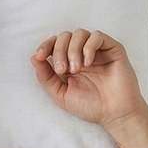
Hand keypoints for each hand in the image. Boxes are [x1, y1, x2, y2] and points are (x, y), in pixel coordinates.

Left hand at [31, 30, 147, 147]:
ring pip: (80, 33)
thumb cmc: (90, 106)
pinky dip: (88, 47)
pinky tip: (88, 63)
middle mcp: (82, 54)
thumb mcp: (61, 95)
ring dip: (73, 49)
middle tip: (63, 70)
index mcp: (69, 63)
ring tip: (76, 69)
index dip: (45, 46)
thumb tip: (34, 58)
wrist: (114, 113)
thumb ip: (46, 78)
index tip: (40, 56)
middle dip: (59, 51)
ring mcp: (97, 51)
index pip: (54, 44)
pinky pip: (97, 36)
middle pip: (65, 36)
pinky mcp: (112, 48)